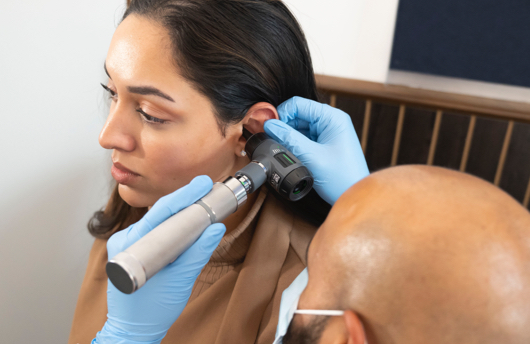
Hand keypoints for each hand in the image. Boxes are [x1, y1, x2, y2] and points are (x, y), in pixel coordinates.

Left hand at [93, 176, 225, 343]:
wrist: (133, 331)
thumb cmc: (151, 311)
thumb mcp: (180, 281)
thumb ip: (197, 253)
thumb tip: (215, 229)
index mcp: (130, 244)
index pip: (161, 212)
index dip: (185, 196)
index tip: (204, 185)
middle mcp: (126, 239)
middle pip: (160, 212)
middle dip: (185, 199)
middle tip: (207, 189)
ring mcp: (129, 244)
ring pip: (159, 220)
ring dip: (181, 211)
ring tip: (202, 202)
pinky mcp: (136, 249)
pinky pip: (157, 230)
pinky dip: (175, 224)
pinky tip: (189, 220)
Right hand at [264, 96, 368, 204]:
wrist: (353, 196)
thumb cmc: (341, 178)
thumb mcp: (311, 156)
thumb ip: (289, 138)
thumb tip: (270, 125)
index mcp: (332, 118)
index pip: (299, 104)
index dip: (281, 113)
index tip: (269, 127)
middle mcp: (331, 121)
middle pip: (298, 114)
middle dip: (283, 126)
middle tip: (271, 140)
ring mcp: (328, 133)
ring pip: (299, 127)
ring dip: (288, 136)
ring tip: (283, 149)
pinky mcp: (324, 144)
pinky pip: (304, 137)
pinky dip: (295, 144)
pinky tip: (291, 154)